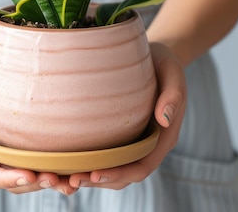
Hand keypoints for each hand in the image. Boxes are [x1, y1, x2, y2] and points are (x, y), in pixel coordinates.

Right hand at [0, 41, 77, 194]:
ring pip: (23, 171)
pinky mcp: (16, 134)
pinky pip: (32, 154)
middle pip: (9, 179)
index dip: (8, 178)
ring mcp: (2, 142)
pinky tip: (71, 162)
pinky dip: (50, 164)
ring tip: (71, 180)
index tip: (31, 175)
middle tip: (60, 180)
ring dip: (45, 180)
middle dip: (33, 183)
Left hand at [68, 42, 186, 189]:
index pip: (142, 166)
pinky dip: (87, 161)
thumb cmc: (163, 62)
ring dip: (90, 176)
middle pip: (124, 175)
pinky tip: (66, 159)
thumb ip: (173, 95)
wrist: (154, 56)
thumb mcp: (173, 73)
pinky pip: (103, 153)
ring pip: (112, 168)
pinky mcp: (118, 133)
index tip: (95, 173)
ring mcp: (132, 140)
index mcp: (163, 137)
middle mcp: (147, 145)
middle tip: (72, 181)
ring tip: (64, 178)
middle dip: (99, 181)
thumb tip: (164, 119)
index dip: (120, 174)